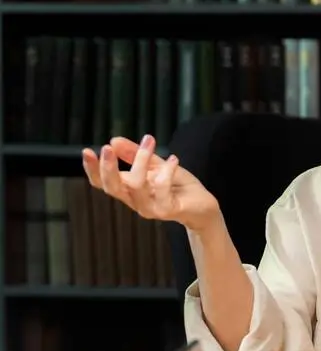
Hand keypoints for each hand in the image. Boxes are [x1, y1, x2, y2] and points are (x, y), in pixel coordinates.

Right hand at [82, 134, 219, 232]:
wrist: (203, 206)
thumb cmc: (178, 186)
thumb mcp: (156, 166)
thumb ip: (136, 154)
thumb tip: (114, 140)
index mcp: (129, 190)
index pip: (103, 183)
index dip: (93, 169)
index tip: (86, 151)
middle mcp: (135, 201)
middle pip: (112, 188)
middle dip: (107, 168)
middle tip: (107, 147)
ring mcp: (150, 207)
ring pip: (136, 186)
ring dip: (140, 161)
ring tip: (149, 141)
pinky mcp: (167, 210)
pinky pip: (162, 191)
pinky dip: (166, 173)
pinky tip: (173, 159)